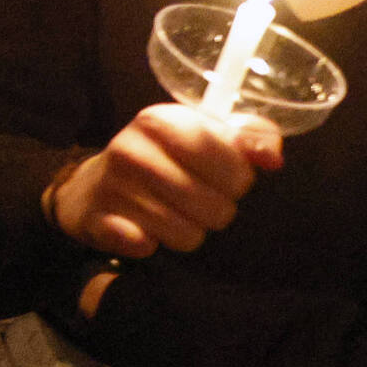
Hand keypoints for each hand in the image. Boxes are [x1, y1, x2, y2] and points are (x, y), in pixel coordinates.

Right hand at [47, 103, 279, 259]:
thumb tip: (273, 159)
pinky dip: (150, 244)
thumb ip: (249, 138)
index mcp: (161, 120)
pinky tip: (143, 230)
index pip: (234, 165)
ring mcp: (112, 185)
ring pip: (187, 235)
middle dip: (215, 210)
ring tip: (171, 214)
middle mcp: (132, 148)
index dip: (238, 178)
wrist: (93, 185)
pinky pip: (146, 247)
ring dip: (187, 231)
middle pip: (217, 208)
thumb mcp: (203, 134)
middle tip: (195, 199)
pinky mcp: (97, 220)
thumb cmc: (163, 158)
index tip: (221, 174)